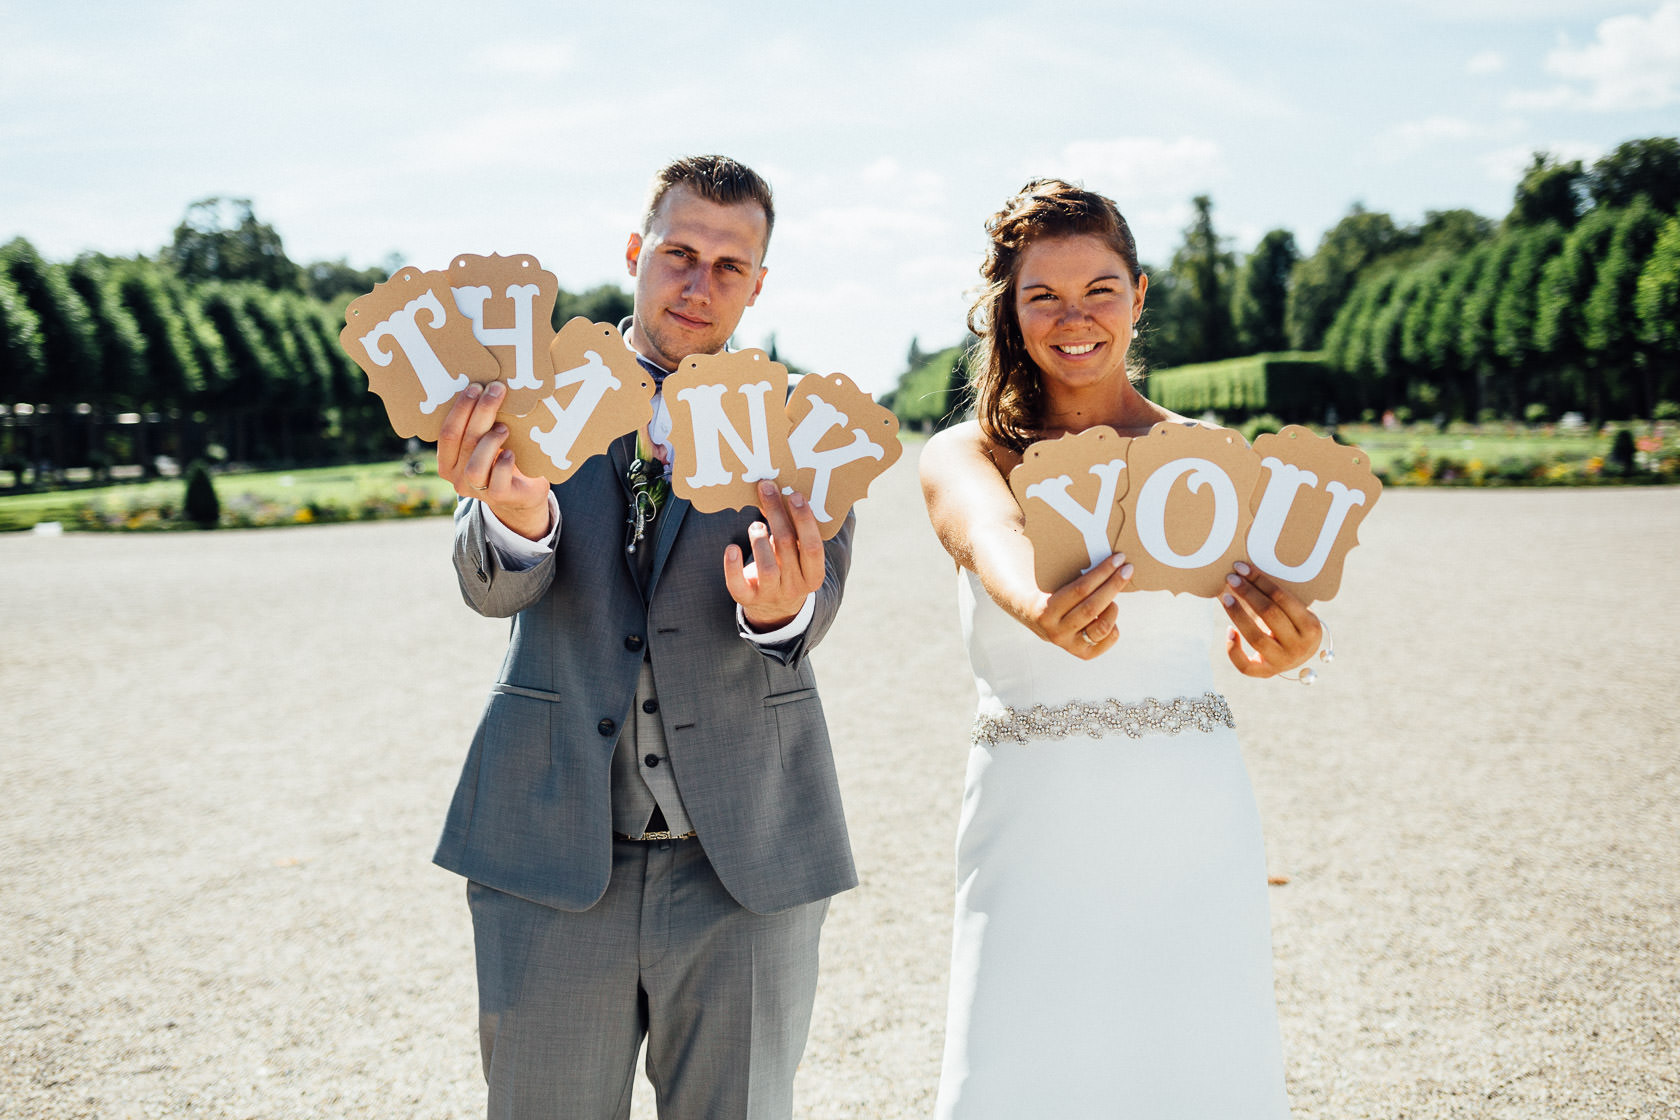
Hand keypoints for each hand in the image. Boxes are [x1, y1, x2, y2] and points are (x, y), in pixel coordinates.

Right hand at [436, 382, 550, 539]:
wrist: (523, 494)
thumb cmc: (502, 460)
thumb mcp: (487, 442)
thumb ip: (480, 424)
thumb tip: (488, 386)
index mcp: (447, 460)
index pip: (447, 432)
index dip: (461, 408)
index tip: (477, 386)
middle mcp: (456, 477)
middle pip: (463, 441)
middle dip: (479, 411)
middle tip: (496, 390)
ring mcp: (476, 490)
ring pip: (475, 465)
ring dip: (489, 441)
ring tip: (504, 427)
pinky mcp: (498, 497)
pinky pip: (496, 480)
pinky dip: (503, 463)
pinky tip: (511, 452)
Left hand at [724, 480, 826, 630]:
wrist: (775, 609)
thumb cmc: (788, 569)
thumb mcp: (797, 555)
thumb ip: (793, 531)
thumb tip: (778, 493)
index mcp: (814, 575)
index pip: (813, 546)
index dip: (804, 519)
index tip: (794, 495)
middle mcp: (795, 587)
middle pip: (787, 547)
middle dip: (776, 514)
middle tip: (767, 489)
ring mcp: (771, 594)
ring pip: (766, 567)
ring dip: (758, 539)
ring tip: (756, 525)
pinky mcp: (748, 598)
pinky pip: (738, 585)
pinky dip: (732, 566)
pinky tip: (732, 548)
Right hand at [1021, 551, 1132, 660]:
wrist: (1029, 615)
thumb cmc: (1044, 588)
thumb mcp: (1046, 578)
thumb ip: (1062, 564)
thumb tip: (1072, 535)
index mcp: (1045, 610)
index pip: (1080, 589)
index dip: (1102, 572)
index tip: (1118, 559)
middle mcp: (1056, 631)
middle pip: (1093, 607)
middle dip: (1114, 585)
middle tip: (1127, 569)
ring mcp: (1069, 644)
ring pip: (1102, 627)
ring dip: (1113, 608)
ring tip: (1113, 598)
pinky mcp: (1081, 653)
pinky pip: (1106, 640)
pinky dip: (1114, 626)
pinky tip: (1108, 614)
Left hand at [1221, 561, 1322, 677]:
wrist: (1300, 654)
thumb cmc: (1293, 624)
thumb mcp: (1296, 611)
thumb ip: (1278, 598)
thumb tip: (1245, 572)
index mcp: (1311, 627)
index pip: (1282, 599)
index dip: (1260, 581)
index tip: (1241, 568)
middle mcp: (1299, 647)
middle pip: (1269, 615)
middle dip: (1248, 594)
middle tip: (1231, 578)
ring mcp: (1283, 662)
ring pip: (1256, 638)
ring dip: (1238, 615)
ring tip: (1226, 598)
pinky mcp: (1266, 673)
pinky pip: (1245, 666)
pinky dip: (1233, 649)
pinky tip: (1228, 630)